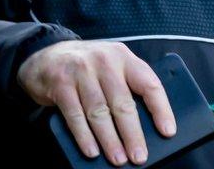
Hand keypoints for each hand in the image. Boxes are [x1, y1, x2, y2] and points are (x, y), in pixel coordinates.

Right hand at [18, 40, 175, 165]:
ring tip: (118, 159)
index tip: (168, 131)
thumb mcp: (111, 67)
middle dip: (133, 134)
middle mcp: (105, 61)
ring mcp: (81, 71)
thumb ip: (126, 86)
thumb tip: (144, 126)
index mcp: (124, 57)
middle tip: (139, 156)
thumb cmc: (87, 68)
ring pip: (100, 112)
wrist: (46, 56)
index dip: (161, 109)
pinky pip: (75, 115)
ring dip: (110, 140)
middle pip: (123, 103)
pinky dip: (84, 136)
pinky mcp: (61, 84)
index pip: (149, 83)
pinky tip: (92, 150)